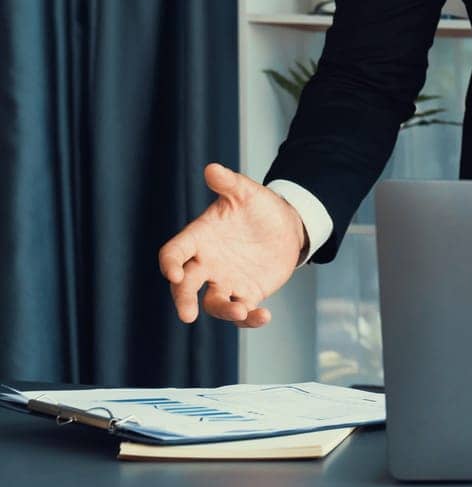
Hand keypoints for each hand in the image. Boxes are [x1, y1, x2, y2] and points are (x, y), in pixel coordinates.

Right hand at [157, 163, 304, 327]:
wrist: (285, 224)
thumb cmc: (258, 206)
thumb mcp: (245, 191)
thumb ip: (228, 182)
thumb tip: (212, 168)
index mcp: (198, 238)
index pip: (174, 253)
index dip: (170, 264)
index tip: (175, 274)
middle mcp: (206, 264)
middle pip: (185, 286)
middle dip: (183, 299)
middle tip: (187, 314)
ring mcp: (225, 281)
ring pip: (214, 304)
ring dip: (224, 310)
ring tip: (240, 310)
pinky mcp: (246, 293)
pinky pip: (243, 311)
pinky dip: (250, 318)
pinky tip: (264, 316)